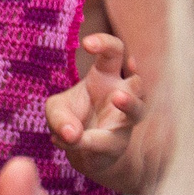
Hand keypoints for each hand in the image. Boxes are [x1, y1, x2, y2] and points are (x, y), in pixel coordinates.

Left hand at [45, 34, 151, 193]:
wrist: (80, 151)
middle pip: (138, 79)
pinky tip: (68, 140)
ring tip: (119, 97)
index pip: (114, 52)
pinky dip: (86, 141)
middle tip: (129, 60)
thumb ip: (59, 116)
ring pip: (138, 109)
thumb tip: (71, 133)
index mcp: (106, 75)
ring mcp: (124, 120)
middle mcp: (122, 94)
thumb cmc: (71, 118)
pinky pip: (106, 140)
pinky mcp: (118, 143)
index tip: (87, 43)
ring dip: (130, 103)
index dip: (105, 44)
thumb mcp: (56, 110)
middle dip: (137, 69)